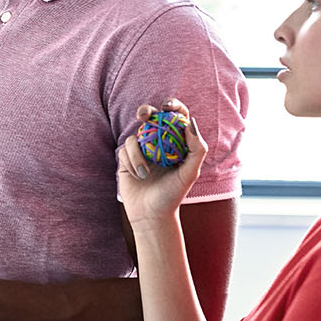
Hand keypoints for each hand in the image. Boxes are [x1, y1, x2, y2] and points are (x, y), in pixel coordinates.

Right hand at [117, 99, 207, 225]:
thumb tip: (190, 123)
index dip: (172, 106)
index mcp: (175, 142)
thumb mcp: (190, 173)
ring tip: (144, 174)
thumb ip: (196, 149)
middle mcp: (157, 143)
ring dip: (138, 154)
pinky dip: (131, 162)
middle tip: (144, 115)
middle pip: (150, 117)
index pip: (175, 117)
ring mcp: (140, 150)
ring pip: (134, 137)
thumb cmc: (173, 194)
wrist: (151, 214)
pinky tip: (137, 176)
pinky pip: (124, 150)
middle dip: (145, 111)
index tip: (167, 107)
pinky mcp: (125, 159)